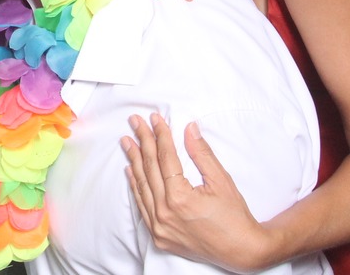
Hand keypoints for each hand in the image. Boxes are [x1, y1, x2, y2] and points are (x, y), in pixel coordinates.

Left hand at [121, 113, 269, 273]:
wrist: (242, 252)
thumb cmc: (235, 217)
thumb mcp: (221, 181)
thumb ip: (202, 153)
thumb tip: (189, 128)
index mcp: (180, 198)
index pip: (165, 158)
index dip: (160, 135)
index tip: (155, 118)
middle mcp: (165, 213)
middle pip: (150, 168)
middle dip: (143, 141)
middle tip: (135, 121)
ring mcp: (160, 227)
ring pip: (142, 186)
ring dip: (134, 161)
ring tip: (128, 141)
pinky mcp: (159, 236)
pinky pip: (142, 206)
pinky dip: (136, 186)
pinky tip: (130, 170)